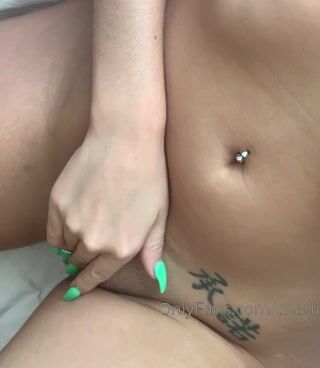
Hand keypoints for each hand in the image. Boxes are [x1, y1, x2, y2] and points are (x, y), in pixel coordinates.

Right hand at [47, 118, 168, 299]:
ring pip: (66, 246)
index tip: (77, 289)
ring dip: (74, 242)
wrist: (125, 138)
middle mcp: (94, 242)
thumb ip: (152, 249)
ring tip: (87, 222)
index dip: (85, 284)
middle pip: (80, 261)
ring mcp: (73, 223)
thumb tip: (154, 278)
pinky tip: (70, 220)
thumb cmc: (150, 174)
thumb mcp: (158, 214)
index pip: (96, 277)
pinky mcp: (58, 204)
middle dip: (85, 258)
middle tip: (92, 243)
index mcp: (121, 249)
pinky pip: (53, 231)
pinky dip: (59, 231)